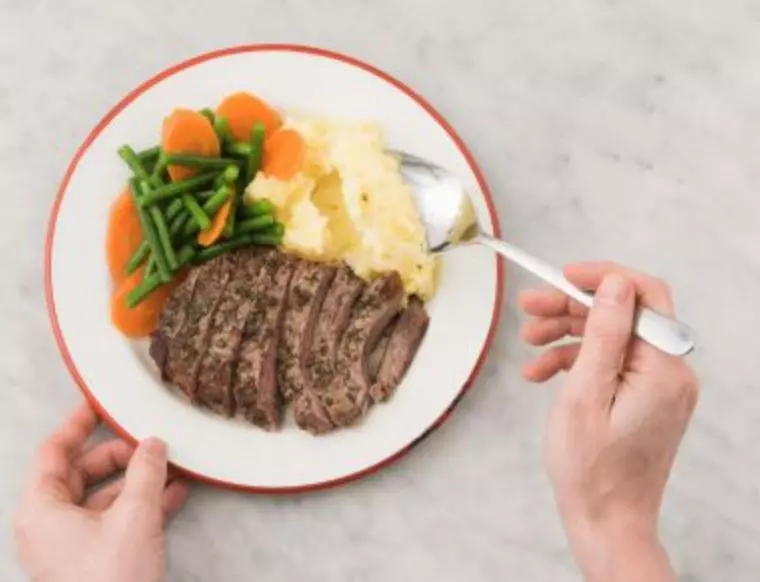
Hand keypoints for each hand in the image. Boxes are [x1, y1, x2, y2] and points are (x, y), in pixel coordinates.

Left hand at [14, 402, 188, 581]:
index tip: (102, 402)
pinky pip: (117, 520)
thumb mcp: (134, 515)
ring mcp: (72, 544)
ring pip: (105, 496)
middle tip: (153, 442)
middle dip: (122, 455)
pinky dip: (144, 505)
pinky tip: (175, 494)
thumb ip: (146, 471)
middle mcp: (50, 523)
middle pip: (82, 471)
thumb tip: (154, 442)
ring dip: (140, 480)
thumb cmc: (112, 578)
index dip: (79, 422)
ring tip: (174, 466)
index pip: (54, 450)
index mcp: (41, 508)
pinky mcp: (95, 559)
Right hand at [519, 262, 698, 581]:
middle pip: (621, 315)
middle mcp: (670, 373)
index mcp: (663, 369)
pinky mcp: (645, 398)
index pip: (643, 296)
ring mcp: (658, 387)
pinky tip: (540, 372)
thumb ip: (603, 333)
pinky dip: (574, 362)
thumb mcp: (585, 393)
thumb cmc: (591, 470)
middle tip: (528, 308)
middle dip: (571, 308)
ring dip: (567, 334)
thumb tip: (615, 285)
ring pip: (611, 338)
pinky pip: (610, 364)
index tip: (561, 276)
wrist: (607, 522)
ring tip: (528, 342)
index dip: (601, 278)